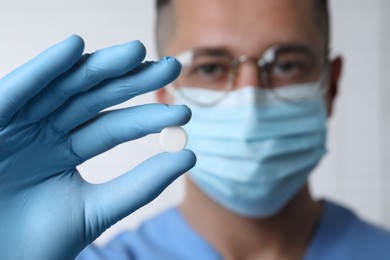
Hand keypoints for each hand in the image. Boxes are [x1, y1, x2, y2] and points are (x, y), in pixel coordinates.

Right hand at [0, 35, 195, 259]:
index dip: (148, 118)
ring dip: (98, 66)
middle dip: (132, 80)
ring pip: (64, 86)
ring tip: (136, 52)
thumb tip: (188, 156)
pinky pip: (17, 90)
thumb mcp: (95, 209)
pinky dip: (43, 69)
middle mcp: (45, 131)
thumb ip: (139, 185)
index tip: (184, 112)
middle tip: (172, 67)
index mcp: (67, 151)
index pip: (114, 127)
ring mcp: (19, 123)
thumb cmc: (34, 243)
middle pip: (95, 98)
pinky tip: (74, 48)